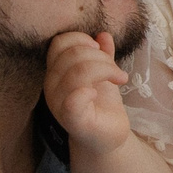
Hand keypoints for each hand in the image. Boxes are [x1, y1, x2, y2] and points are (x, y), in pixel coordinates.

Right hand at [44, 31, 131, 150]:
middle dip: (100, 56)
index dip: (81, 39)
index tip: (100, 50)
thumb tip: (104, 34)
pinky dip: (86, 92)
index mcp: (56, 71)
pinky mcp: (72, 120)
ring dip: (106, 69)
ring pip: (78, 71)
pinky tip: (97, 93)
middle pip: (72, 54)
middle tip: (116, 70)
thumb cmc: (102, 105)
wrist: (107, 138)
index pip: (59, 43)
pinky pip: (73, 100)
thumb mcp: (104, 73)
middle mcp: (52, 86)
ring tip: (120, 78)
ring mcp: (59, 104)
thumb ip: (103, 54)